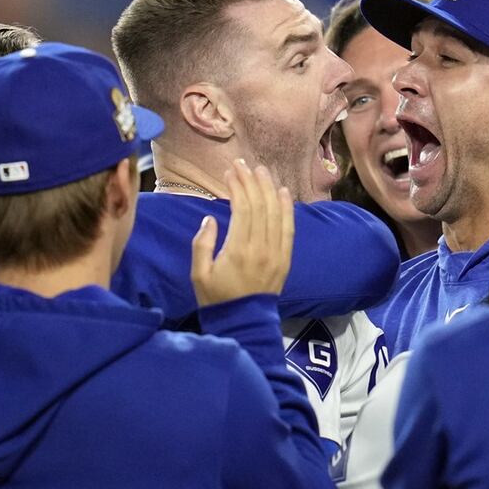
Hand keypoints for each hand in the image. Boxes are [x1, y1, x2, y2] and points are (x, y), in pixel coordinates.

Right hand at [191, 160, 293, 306]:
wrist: (243, 323)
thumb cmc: (216, 299)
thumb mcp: (199, 274)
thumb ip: (202, 244)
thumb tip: (210, 218)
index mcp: (238, 250)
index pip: (242, 208)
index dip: (238, 186)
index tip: (231, 172)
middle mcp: (260, 248)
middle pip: (260, 206)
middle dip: (252, 181)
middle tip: (244, 165)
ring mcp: (276, 253)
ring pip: (275, 213)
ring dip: (269, 189)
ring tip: (262, 171)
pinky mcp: (285, 259)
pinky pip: (289, 229)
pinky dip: (287, 208)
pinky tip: (282, 192)